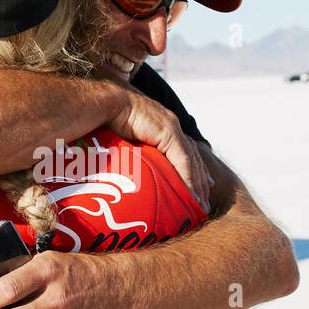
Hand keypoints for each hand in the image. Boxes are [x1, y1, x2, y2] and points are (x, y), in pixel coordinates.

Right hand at [107, 89, 210, 212]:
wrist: (105, 105)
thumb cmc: (106, 123)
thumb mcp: (124, 142)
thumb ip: (134, 154)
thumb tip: (127, 172)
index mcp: (161, 126)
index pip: (184, 151)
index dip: (193, 170)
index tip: (200, 186)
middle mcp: (170, 126)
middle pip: (192, 157)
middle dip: (200, 180)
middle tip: (203, 202)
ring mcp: (171, 128)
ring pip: (191, 160)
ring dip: (196, 183)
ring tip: (199, 203)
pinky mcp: (169, 132)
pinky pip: (183, 160)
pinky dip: (188, 179)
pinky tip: (191, 194)